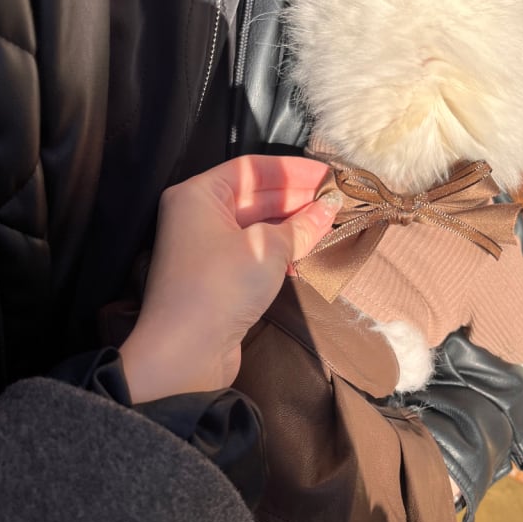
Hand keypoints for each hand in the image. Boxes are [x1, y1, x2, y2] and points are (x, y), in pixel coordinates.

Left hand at [120, 156, 339, 402]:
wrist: (186, 352)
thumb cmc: (220, 287)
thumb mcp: (267, 249)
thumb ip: (301, 226)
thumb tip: (329, 208)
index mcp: (199, 195)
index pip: (252, 169)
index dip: (293, 170)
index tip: (329, 177)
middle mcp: (198, 216)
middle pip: (255, 196)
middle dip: (296, 199)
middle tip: (336, 203)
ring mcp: (206, 249)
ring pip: (256, 226)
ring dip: (292, 227)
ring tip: (329, 228)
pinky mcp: (217, 278)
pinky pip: (253, 253)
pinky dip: (279, 252)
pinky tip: (305, 257)